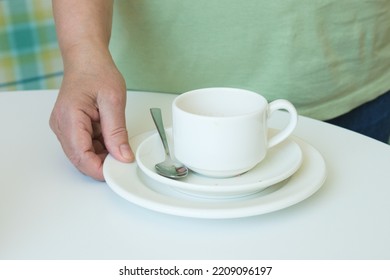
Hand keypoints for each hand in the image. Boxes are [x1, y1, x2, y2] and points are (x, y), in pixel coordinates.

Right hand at [50, 61, 133, 180]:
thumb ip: (117, 132)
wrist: (86, 59)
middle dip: (102, 163)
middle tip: (122, 158)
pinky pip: (84, 145)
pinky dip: (99, 146)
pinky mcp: (69, 127)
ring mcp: (63, 127)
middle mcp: (61, 125)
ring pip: (82, 154)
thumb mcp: (114, 101)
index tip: (117, 171)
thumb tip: (123, 156)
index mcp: (69, 118)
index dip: (99, 169)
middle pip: (80, 158)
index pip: (81, 156)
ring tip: (117, 141)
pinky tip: (110, 137)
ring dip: (101, 154)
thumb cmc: (97, 72)